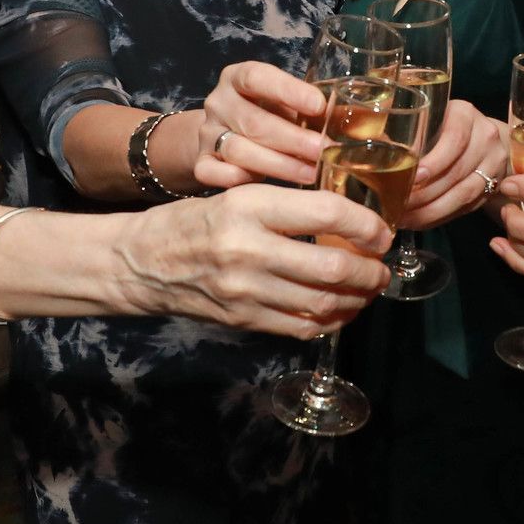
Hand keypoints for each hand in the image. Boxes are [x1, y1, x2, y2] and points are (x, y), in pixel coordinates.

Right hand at [117, 183, 390, 338]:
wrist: (142, 263)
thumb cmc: (194, 222)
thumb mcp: (237, 196)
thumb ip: (287, 208)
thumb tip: (349, 220)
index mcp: (248, 206)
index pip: (326, 212)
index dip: (366, 224)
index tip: (382, 231)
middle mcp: (248, 249)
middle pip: (332, 266)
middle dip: (370, 271)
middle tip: (382, 267)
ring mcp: (245, 290)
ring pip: (323, 303)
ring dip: (358, 299)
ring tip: (368, 289)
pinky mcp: (243, 319)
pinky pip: (302, 327)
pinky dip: (331, 321)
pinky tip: (341, 309)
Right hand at [194, 60, 327, 188]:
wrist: (222, 135)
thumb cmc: (266, 115)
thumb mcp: (285, 103)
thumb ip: (310, 110)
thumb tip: (357, 121)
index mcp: (238, 78)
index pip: (257, 77)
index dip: (288, 91)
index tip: (319, 106)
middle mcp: (219, 103)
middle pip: (253, 121)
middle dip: (292, 139)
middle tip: (323, 151)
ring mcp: (207, 133)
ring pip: (238, 150)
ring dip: (278, 165)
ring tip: (310, 174)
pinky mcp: (200, 162)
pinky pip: (212, 174)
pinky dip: (237, 180)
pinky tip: (264, 188)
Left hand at [403, 102, 503, 230]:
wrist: (485, 136)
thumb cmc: (443, 124)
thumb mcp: (427, 116)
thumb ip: (407, 128)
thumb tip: (375, 146)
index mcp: (465, 114)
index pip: (454, 138)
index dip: (435, 161)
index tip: (414, 177)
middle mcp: (485, 137)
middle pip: (457, 171)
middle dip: (425, 193)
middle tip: (398, 205)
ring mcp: (493, 164)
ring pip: (463, 194)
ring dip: (431, 210)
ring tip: (405, 219)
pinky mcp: (493, 187)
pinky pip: (466, 207)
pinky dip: (439, 217)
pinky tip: (419, 221)